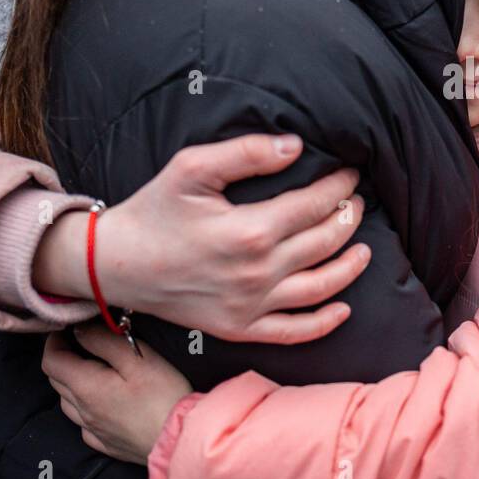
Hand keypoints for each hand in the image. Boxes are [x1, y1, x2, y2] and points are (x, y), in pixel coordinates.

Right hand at [34, 135, 369, 344]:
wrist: (115, 264)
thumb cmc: (153, 211)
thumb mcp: (191, 168)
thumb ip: (246, 152)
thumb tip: (296, 147)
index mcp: (249, 230)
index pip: (314, 205)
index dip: (338, 187)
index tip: (349, 174)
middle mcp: (257, 273)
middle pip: (324, 243)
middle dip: (348, 218)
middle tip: (356, 203)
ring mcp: (250, 305)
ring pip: (320, 288)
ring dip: (350, 266)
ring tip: (364, 247)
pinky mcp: (239, 328)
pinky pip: (293, 332)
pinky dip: (324, 322)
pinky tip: (343, 308)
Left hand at [43, 323, 191, 465]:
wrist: (179, 440)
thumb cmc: (163, 396)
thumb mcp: (137, 358)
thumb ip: (104, 341)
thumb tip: (79, 330)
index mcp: (86, 387)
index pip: (52, 361)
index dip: (54, 341)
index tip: (67, 329)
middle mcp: (83, 411)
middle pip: (56, 381)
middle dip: (62, 358)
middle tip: (81, 343)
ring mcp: (93, 430)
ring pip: (67, 404)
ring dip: (70, 384)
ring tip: (90, 371)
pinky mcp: (107, 444)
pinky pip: (83, 425)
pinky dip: (84, 409)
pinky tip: (100, 405)